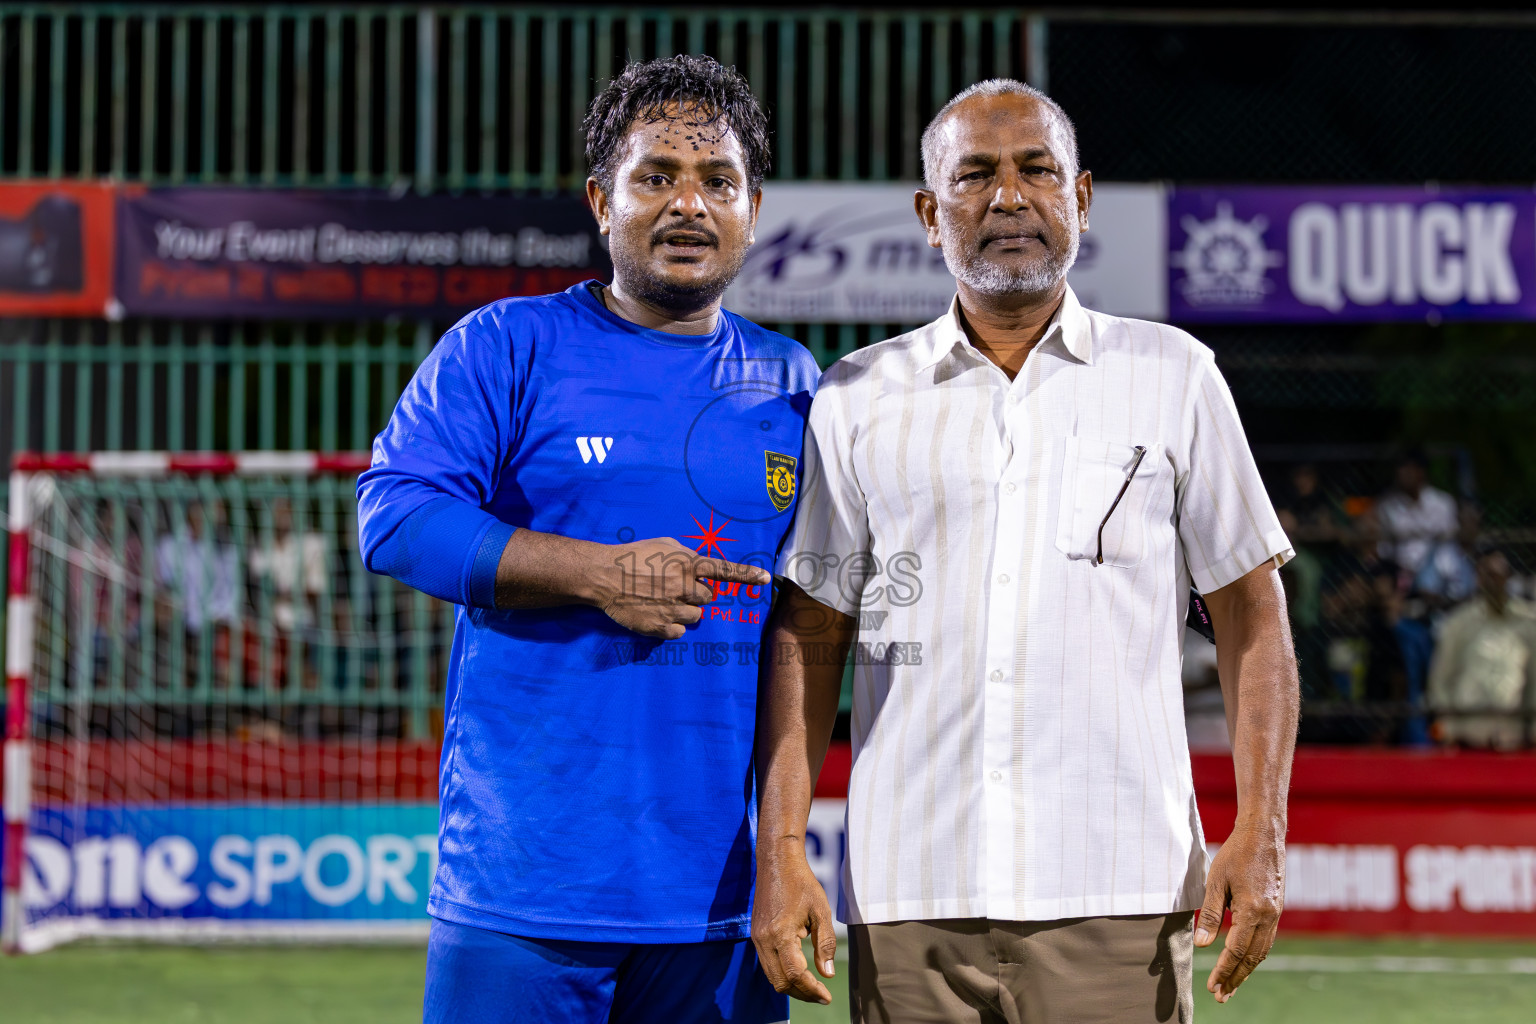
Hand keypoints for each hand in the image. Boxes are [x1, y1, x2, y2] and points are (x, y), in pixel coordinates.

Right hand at [592, 536, 769, 638]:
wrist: (604, 576)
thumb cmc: (634, 556)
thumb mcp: (665, 545)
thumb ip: (687, 556)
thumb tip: (701, 569)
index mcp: (687, 564)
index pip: (724, 570)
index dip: (747, 575)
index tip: (766, 578)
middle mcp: (684, 586)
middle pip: (709, 598)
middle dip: (696, 594)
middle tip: (675, 588)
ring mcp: (674, 608)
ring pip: (696, 616)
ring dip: (685, 610)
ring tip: (662, 600)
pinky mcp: (661, 627)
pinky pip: (680, 630)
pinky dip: (672, 624)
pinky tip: (657, 613)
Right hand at [751, 841, 837, 1004]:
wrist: (777, 862)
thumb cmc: (802, 883)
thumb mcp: (821, 911)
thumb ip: (825, 944)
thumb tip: (827, 974)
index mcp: (780, 934)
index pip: (795, 974)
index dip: (812, 990)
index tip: (827, 997)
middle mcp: (764, 940)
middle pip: (780, 982)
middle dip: (802, 993)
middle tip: (821, 996)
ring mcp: (757, 938)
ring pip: (772, 976)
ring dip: (792, 986)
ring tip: (813, 988)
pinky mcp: (756, 935)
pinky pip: (767, 964)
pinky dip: (783, 973)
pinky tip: (798, 972)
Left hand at [1195, 824, 1285, 1002]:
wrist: (1264, 834)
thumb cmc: (1236, 854)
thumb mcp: (1215, 882)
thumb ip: (1209, 915)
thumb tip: (1202, 945)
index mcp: (1252, 910)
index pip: (1235, 950)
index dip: (1223, 971)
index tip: (1212, 988)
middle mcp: (1268, 916)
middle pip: (1251, 957)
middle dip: (1236, 979)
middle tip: (1221, 997)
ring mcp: (1276, 914)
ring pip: (1261, 951)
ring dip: (1246, 970)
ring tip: (1232, 986)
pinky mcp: (1277, 909)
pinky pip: (1267, 940)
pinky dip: (1255, 955)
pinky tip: (1244, 961)